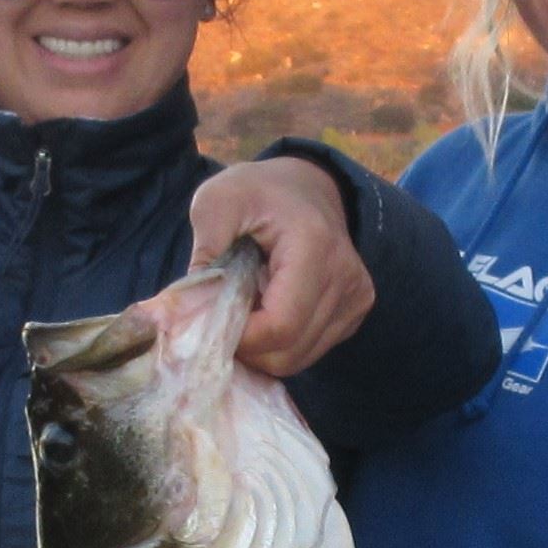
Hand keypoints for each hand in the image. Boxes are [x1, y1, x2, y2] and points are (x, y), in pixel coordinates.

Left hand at [188, 157, 374, 376]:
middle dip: (246, 349)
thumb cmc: (258, 192)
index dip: (239, 339)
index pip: (279, 326)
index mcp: (315, 248)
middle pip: (288, 353)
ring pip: (298, 360)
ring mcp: (355, 299)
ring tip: (245, 312)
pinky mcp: (354, 313)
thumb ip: (204, 247)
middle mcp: (346, 279)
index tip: (209, 322)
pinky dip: (280, 346)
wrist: (308, 187)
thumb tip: (191, 305)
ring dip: (262, 350)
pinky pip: (309, 352)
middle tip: (220, 321)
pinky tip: (268, 311)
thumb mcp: (217, 200)